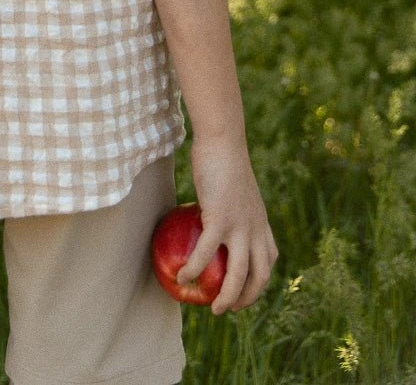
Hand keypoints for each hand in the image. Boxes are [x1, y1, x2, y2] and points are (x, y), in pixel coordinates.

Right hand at [177, 137, 277, 315]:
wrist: (223, 142)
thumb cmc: (225, 159)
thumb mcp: (236, 188)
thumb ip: (232, 205)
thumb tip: (212, 214)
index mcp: (261, 222)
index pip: (269, 260)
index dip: (258, 281)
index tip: (244, 290)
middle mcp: (256, 230)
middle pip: (259, 277)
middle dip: (247, 299)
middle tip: (227, 308)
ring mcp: (240, 227)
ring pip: (237, 275)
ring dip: (227, 298)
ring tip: (212, 308)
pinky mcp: (220, 220)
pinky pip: (205, 254)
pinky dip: (195, 270)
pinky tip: (183, 277)